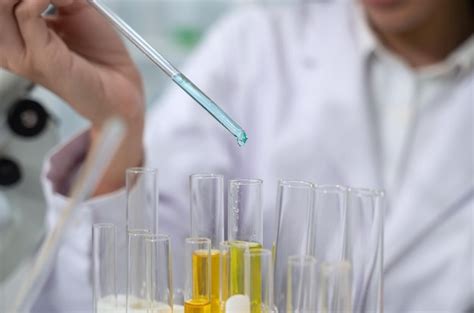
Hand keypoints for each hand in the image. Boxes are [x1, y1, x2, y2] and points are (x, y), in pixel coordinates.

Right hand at [0, 0, 144, 193]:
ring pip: (1, 4)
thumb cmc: (100, 56)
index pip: (0, 6)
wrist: (119, 87)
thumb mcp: (74, 10)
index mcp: (13, 35)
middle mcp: (9, 46)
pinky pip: (26, 13)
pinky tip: (68, 2)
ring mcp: (20, 54)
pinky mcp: (39, 58)